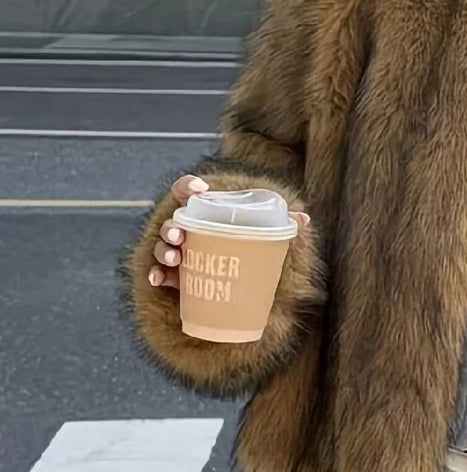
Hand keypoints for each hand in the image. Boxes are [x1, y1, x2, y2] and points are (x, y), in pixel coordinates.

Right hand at [147, 174, 309, 288]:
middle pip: (173, 222)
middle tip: (178, 234)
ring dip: (163, 249)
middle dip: (171, 226)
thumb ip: (281, 226)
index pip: (187, 193)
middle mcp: (188, 230)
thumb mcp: (265, 237)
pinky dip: (158, 275)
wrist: (242, 285)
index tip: (199, 189)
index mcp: (205, 215)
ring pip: (163, 246)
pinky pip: (162, 274)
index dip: (188, 186)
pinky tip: (158, 279)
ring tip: (174, 256)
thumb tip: (304, 219)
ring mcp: (180, 252)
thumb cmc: (250, 250)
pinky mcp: (176, 275)